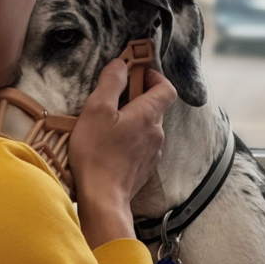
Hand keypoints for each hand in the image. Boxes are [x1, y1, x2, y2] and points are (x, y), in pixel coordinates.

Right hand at [69, 60, 177, 248]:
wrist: (103, 198)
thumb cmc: (97, 153)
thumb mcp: (97, 110)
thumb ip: (111, 83)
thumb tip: (120, 64)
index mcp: (149, 116)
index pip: (167, 89)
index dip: (154, 77)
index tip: (136, 73)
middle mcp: (157, 134)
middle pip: (156, 107)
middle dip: (138, 97)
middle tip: (114, 97)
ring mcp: (153, 153)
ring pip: (148, 128)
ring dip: (133, 120)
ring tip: (108, 123)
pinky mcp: (145, 168)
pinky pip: (142, 146)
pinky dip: (131, 139)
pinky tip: (111, 145)